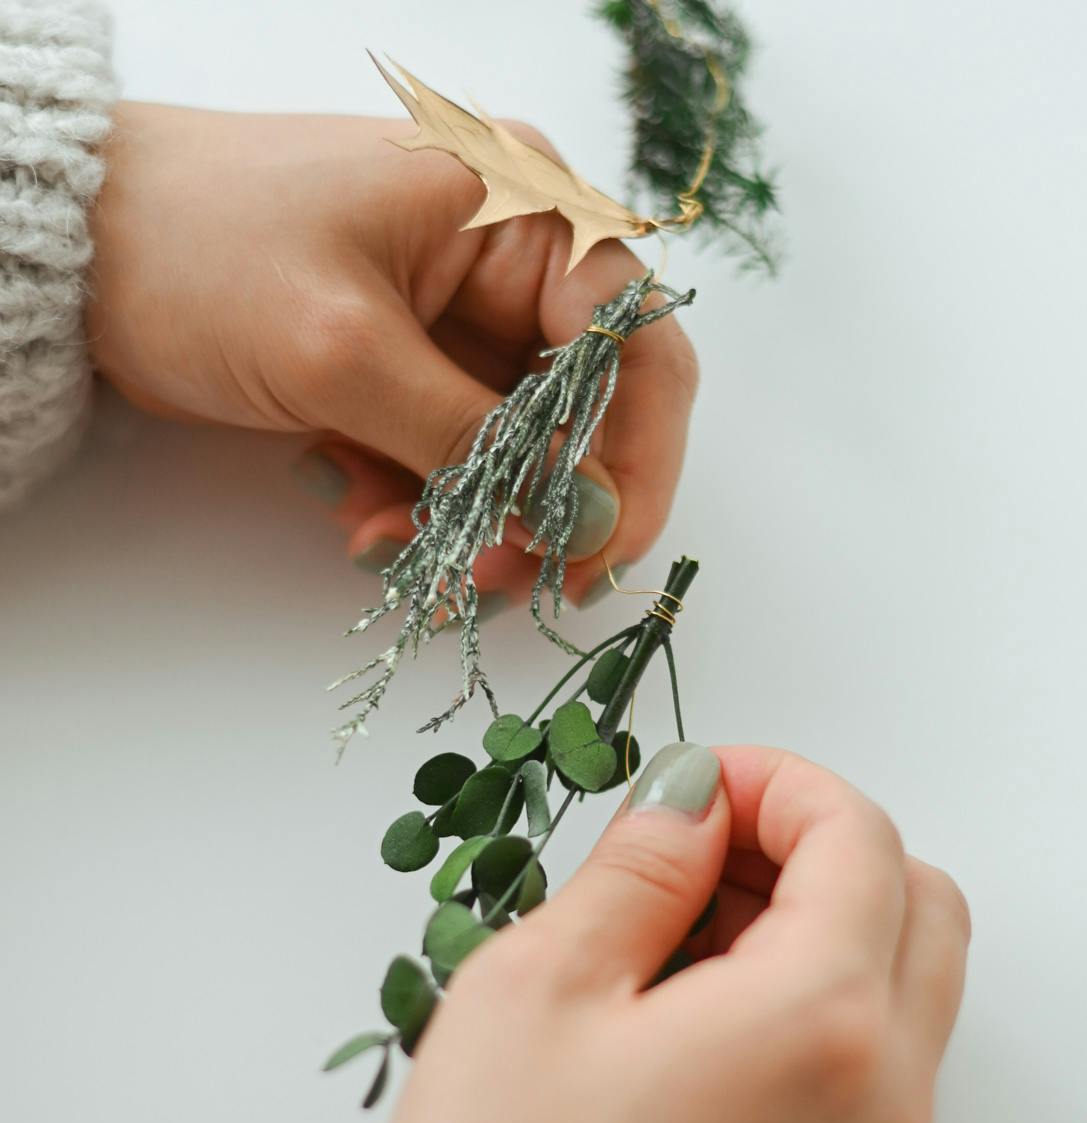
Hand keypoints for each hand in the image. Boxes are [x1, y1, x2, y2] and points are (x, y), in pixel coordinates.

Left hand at [87, 102, 697, 601]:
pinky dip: (418, 500)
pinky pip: (453, 453)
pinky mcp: (412, 362)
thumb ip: (475, 441)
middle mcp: (509, 255)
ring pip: (517, 449)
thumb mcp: (346, 353)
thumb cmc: (202, 251)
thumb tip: (580, 520)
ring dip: (469, 516)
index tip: (593, 558)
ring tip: (391, 546)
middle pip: (586, 410)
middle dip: (540, 506)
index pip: (636, 346)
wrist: (79, 252)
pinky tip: (356, 514)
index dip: (634, 463)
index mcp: (519, 207)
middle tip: (493, 579)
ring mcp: (460, 313)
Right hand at [369, 743, 969, 1122]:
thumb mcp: (542, 984)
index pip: (861, 839)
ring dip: (822, 920)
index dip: (780, 781)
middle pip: (918, 903)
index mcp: (817, 1025)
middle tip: (705, 847)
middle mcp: (882, 1097)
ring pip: (906, 981)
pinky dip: (819, 999)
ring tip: (684, 929)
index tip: (701, 782)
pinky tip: (700, 1007)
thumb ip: (639, 867)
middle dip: (819, 845)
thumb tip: (690, 795)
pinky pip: (876, 1061)